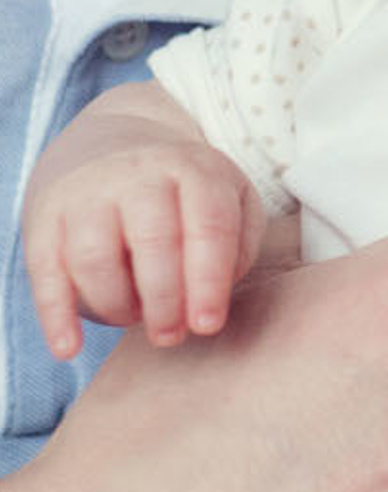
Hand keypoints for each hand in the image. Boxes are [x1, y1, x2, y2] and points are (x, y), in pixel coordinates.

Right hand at [24, 135, 261, 356]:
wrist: (112, 143)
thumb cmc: (184, 191)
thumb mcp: (228, 198)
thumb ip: (238, 245)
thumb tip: (215, 297)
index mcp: (195, 170)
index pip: (208, 225)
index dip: (208, 281)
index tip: (207, 325)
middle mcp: (140, 176)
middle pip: (153, 240)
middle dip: (164, 299)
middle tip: (170, 335)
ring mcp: (88, 194)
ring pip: (95, 257)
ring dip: (116, 304)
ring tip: (133, 319)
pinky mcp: (46, 218)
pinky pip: (45, 271)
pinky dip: (56, 314)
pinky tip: (68, 348)